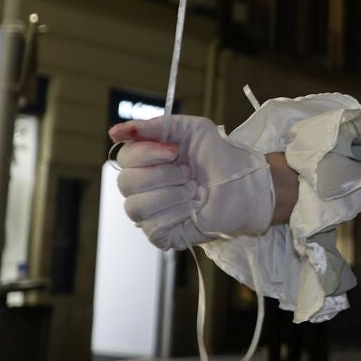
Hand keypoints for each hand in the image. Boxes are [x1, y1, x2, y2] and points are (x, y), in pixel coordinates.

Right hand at [110, 115, 275, 250]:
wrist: (246, 185)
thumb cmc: (221, 157)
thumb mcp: (192, 130)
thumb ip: (155, 126)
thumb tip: (113, 132)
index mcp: (146, 162)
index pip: (124, 157)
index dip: (147, 153)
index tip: (176, 152)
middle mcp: (143, 188)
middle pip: (126, 182)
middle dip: (163, 175)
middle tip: (189, 173)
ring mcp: (150, 213)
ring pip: (136, 206)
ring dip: (172, 194)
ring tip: (193, 191)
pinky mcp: (161, 234)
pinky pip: (152, 226)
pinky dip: (177, 214)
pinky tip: (192, 210)